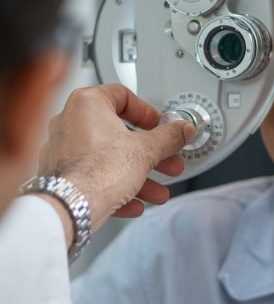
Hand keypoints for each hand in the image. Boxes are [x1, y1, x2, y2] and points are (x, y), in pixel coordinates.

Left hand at [38, 85, 195, 233]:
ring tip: (157, 190)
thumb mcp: (147, 150)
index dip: (148, 113)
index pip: (123, 96)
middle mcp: (70, 122)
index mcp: (87, 104)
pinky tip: (134, 201)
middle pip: (119, 133)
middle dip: (149, 152)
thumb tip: (182, 130)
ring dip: (138, 175)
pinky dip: (116, 187)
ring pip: (109, 159)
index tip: (161, 126)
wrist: (72, 207)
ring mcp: (63, 150)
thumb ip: (169, 137)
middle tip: (166, 160)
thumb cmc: (98, 172)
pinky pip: (95, 177)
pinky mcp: (61, 175)